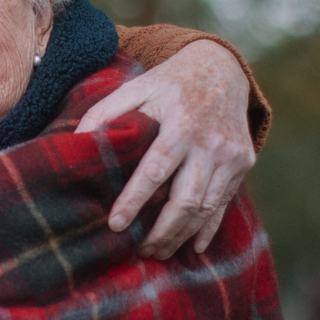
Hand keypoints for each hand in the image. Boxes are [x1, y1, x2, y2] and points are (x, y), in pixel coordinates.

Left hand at [77, 39, 254, 258]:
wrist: (222, 68)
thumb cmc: (169, 82)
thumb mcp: (136, 87)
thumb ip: (105, 112)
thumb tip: (76, 142)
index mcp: (180, 123)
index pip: (155, 170)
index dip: (135, 200)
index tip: (116, 225)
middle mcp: (209, 142)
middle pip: (185, 198)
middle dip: (161, 231)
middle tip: (139, 251)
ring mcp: (230, 154)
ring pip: (206, 206)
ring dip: (181, 235)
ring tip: (158, 252)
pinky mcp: (243, 162)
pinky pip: (224, 202)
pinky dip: (209, 228)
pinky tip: (192, 246)